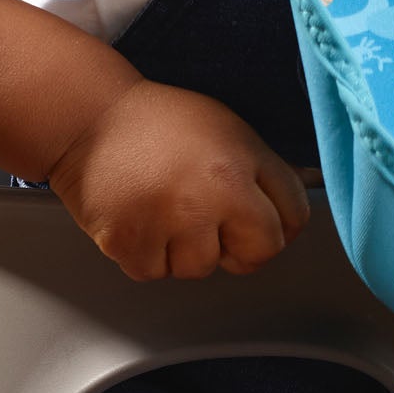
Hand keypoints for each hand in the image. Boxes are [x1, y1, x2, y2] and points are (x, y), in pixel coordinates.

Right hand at [45, 78, 315, 279]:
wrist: (92, 120)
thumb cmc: (162, 122)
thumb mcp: (228, 129)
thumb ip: (263, 169)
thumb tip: (302, 195)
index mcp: (240, 162)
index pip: (295, 217)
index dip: (283, 221)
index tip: (264, 218)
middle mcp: (210, 195)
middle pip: (260, 253)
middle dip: (243, 245)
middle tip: (216, 220)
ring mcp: (169, 223)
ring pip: (202, 268)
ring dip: (188, 248)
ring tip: (168, 207)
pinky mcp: (131, 245)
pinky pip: (157, 272)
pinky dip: (149, 254)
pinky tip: (142, 217)